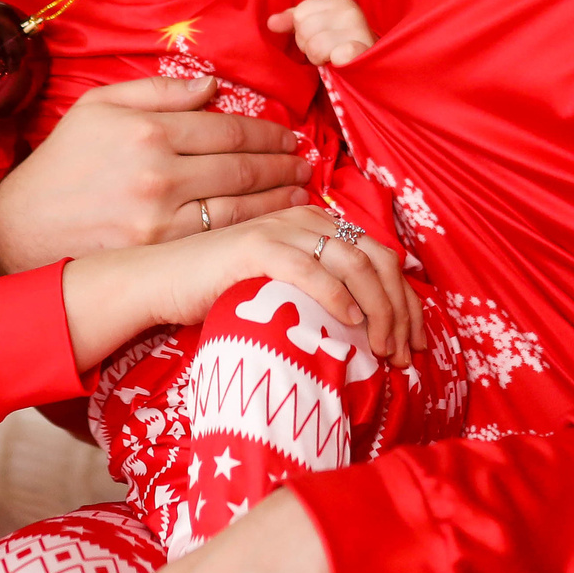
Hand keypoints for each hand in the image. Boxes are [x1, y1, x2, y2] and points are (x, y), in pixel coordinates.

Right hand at [0, 77, 312, 273]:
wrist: (23, 225)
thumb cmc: (61, 161)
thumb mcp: (98, 105)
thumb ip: (158, 90)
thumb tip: (213, 87)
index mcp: (149, 130)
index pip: (227, 128)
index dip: (266, 131)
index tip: (288, 134)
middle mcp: (159, 173)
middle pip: (240, 166)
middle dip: (280, 163)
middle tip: (305, 161)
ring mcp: (161, 217)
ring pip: (238, 205)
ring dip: (277, 197)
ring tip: (301, 190)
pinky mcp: (159, 251)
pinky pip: (218, 237)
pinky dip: (253, 228)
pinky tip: (272, 223)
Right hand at [60, 205, 420, 368]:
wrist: (158, 283)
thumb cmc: (218, 291)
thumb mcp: (280, 288)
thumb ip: (318, 293)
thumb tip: (366, 331)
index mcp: (314, 225)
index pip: (381, 255)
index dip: (407, 299)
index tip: (415, 342)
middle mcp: (303, 219)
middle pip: (377, 258)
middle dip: (401, 309)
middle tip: (404, 353)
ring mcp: (279, 230)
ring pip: (353, 263)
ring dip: (378, 310)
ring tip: (382, 349)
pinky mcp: (255, 247)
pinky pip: (310, 268)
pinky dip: (338, 296)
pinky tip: (350, 324)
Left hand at [269, 0, 375, 66]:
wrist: (373, 62)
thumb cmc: (340, 43)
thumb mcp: (317, 26)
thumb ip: (293, 20)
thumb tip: (271, 23)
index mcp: (338, 1)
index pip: (299, 14)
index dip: (303, 32)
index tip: (320, 37)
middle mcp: (350, 11)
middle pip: (305, 30)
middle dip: (309, 46)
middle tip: (327, 51)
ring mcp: (359, 31)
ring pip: (315, 47)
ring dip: (320, 59)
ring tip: (333, 58)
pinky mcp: (365, 51)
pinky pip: (339, 56)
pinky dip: (337, 61)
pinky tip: (342, 62)